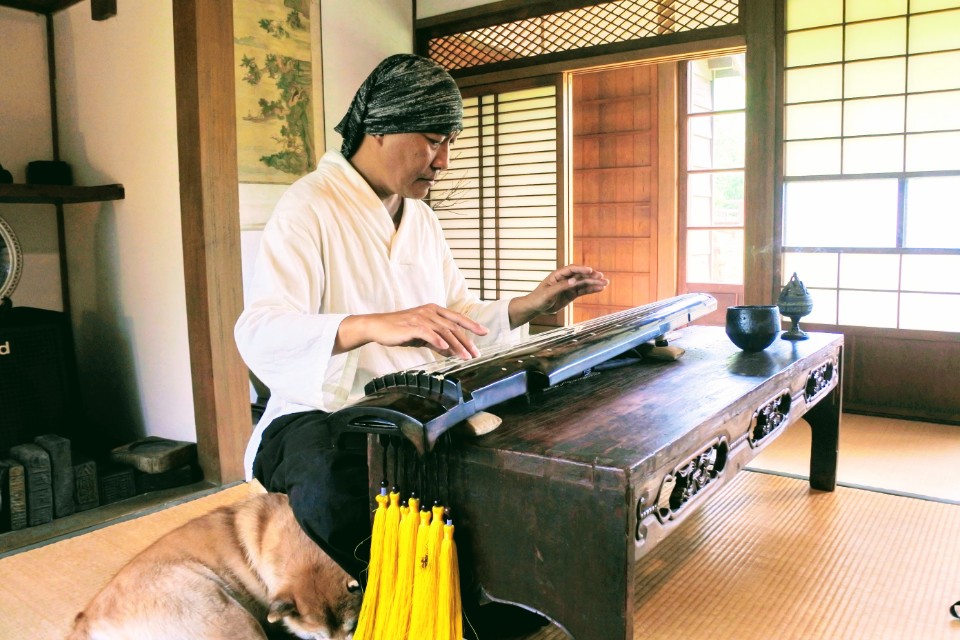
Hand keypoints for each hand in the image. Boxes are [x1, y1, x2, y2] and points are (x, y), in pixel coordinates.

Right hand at [336, 304, 488, 359]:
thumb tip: (451, 350)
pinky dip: (438, 341)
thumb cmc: (400, 330)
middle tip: (476, 353)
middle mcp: (429, 311)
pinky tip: (446, 349)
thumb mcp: (422, 336)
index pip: (457, 317)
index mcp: (433, 310)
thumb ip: (436, 341)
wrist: (378, 327)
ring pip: (444, 331)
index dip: (472, 324)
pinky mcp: (412, 326)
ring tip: (466, 356)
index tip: (484, 332)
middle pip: (453, 326)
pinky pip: (428, 334)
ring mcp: (421, 317)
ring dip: (456, 345)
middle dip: (467, 340)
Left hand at [509, 265, 608, 327]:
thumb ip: (561, 286)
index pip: (571, 269)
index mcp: (557, 275)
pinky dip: (591, 290)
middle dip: (591, 276)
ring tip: (605, 283)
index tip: (590, 270)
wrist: (535, 307)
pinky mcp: (571, 294)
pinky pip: (583, 291)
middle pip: (580, 275)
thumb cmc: (538, 298)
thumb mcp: (548, 293)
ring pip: (584, 283)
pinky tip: (600, 289)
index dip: (581, 269)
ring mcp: (569, 286)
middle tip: (602, 277)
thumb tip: (574, 281)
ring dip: (594, 283)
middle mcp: (565, 279)